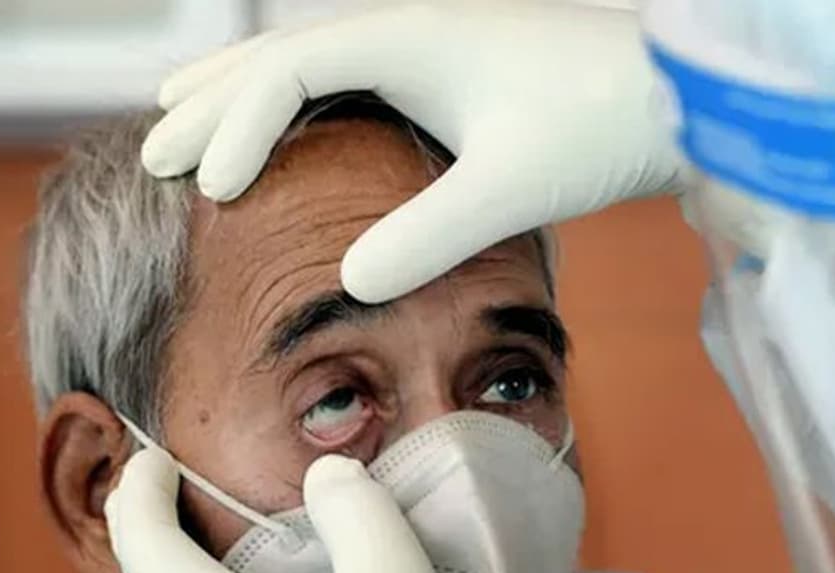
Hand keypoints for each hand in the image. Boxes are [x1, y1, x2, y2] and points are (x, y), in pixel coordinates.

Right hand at [141, 1, 681, 302]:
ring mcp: (435, 46)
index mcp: (407, 36)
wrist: (683, 89)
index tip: (211, 193)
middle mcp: (410, 28)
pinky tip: (302, 129)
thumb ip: (427, 235)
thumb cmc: (604, 122)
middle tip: (151, 152)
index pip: (286, 72)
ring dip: (249, 92)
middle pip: (282, 55)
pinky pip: (357, 78)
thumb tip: (348, 283)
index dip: (236, 129)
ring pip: (315, 59)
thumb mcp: (511, 187)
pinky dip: (308, 102)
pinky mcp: (460, 73)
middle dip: (214, 102)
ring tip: (186, 114)